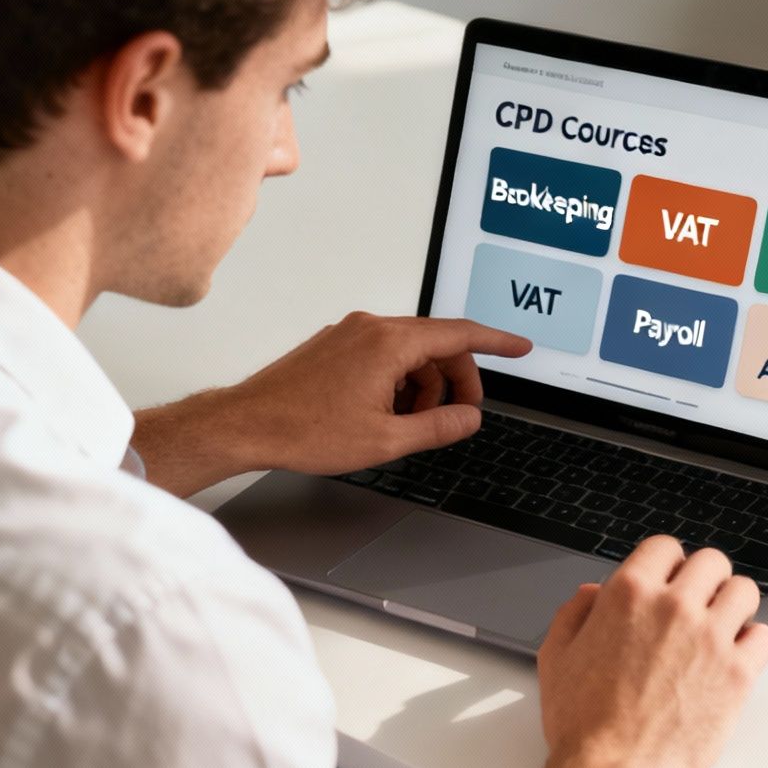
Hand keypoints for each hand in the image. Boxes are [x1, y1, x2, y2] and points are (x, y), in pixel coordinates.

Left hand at [131, 313, 531, 493]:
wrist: (247, 425)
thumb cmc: (304, 430)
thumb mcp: (386, 440)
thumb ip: (438, 426)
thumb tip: (470, 419)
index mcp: (390, 343)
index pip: (459, 334)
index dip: (497, 343)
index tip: (520, 347)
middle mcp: (371, 327)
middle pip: (436, 345)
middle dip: (455, 381)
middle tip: (458, 418)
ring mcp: (350, 332)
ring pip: (410, 352)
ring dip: (423, 385)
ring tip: (409, 424)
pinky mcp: (335, 344)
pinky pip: (383, 354)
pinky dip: (397, 380)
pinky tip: (385, 413)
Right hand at [535, 536, 767, 767]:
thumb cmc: (583, 724)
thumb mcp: (556, 657)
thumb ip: (574, 614)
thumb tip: (593, 594)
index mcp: (629, 594)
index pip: (665, 547)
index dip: (667, 564)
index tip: (669, 581)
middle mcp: (674, 607)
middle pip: (711, 562)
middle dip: (704, 580)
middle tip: (698, 605)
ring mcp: (711, 638)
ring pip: (744, 591)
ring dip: (734, 605)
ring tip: (723, 628)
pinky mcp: (738, 673)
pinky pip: (764, 636)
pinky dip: (753, 643)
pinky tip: (736, 658)